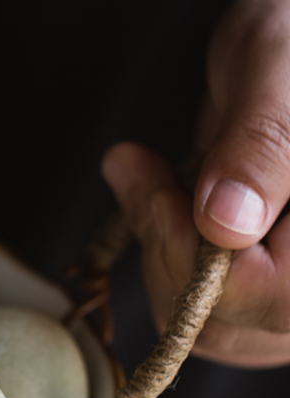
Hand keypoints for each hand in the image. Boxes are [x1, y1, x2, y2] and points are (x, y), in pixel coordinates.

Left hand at [101, 0, 289, 367]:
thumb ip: (258, 147)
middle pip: (233, 324)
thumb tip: (224, 224)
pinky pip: (200, 309)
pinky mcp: (262, 285)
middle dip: (170, 255)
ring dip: (161, 256)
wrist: (286, 45)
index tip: (160, 199)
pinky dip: (165, 258)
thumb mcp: (278, 71)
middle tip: (148, 179)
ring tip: (156, 180)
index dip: (201, 263)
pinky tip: (164, 201)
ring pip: (207, 326)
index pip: (271, 299)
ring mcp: (288, 287)